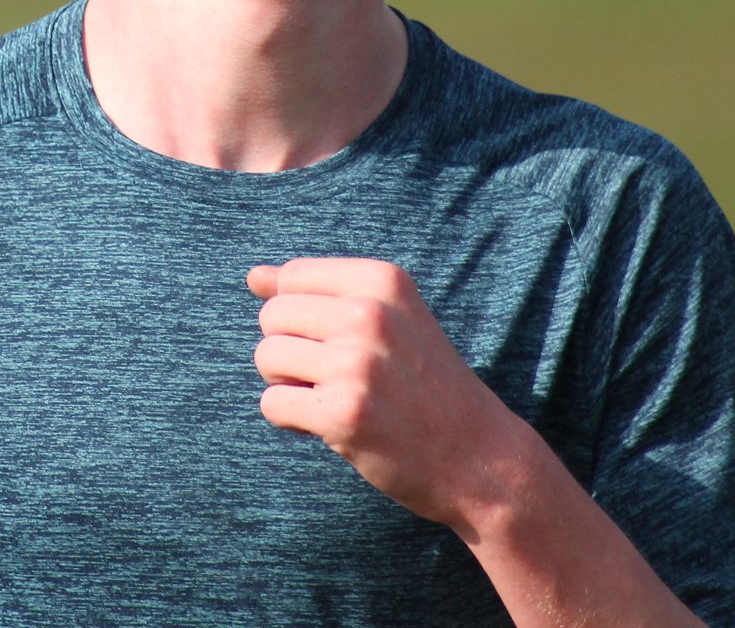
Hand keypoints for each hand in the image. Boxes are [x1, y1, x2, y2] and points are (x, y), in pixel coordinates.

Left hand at [248, 257, 523, 532]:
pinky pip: (273, 403)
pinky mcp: (344, 413)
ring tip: (334, 398)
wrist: (481, 458)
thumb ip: (319, 293)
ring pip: (266, 357)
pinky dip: (292, 419)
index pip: (291, 277)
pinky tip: (332, 425)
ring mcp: (357, 363)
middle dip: (289, 349)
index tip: (339, 343)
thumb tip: (254, 276)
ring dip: (288, 384)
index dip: (300, 315)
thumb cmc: (424, 386)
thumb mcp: (389, 320)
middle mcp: (370, 313)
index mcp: (383, 280)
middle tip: (336, 377)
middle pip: (273, 316)